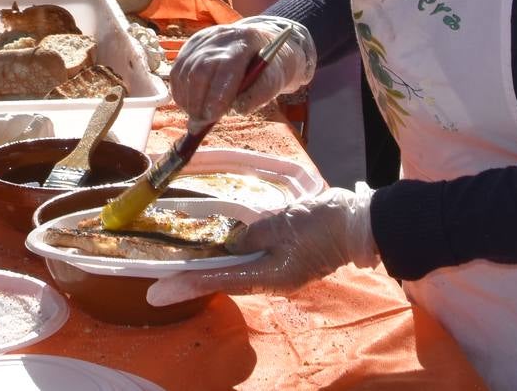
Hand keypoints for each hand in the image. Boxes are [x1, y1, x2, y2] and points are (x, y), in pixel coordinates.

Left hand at [145, 186, 376, 306]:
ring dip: (209, 269)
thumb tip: (231, 243)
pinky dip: (230, 259)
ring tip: (179, 268)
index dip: (186, 285)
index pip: (219, 280)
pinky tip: (217, 251)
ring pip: (235, 272)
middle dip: (191, 280)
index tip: (157, 293)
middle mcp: (271, 281)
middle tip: (159, 283)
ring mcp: (279, 273)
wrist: (359, 225)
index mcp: (270, 276)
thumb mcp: (282, 224)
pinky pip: (251, 262)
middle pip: (223, 280)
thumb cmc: (321, 224)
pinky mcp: (286, 261)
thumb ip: (252, 235)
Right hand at [168, 16, 317, 124]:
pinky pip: (177, 70)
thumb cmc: (268, 68)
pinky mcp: (191, 45)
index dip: (215, 94)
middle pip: (200, 68)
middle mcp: (220, 36)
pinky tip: (188, 104)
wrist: (261, 46)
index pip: (225, 66)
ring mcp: (203, 39)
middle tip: (199, 123)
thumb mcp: (274, 81)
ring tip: (195, 116)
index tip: (211, 118)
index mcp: (245, 41)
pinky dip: (179, 91)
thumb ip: (258, 96)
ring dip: (187, 98)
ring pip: (184, 70)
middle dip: (197, 100)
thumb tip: (235, 110)